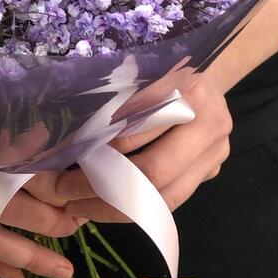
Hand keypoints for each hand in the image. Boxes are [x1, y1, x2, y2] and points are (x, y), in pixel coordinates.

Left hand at [51, 73, 232, 219]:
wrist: (205, 74)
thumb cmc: (157, 71)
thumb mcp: (134, 74)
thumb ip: (111, 102)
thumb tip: (62, 140)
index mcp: (185, 87)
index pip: (136, 129)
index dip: (100, 150)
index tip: (64, 161)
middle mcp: (208, 120)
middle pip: (154, 170)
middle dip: (105, 186)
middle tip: (67, 193)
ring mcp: (215, 149)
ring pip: (165, 195)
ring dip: (118, 207)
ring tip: (81, 206)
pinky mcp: (212, 169)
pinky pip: (172, 199)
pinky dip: (138, 207)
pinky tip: (108, 205)